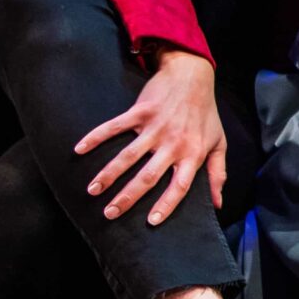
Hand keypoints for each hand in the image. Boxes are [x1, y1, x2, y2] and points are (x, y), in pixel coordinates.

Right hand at [76, 49, 225, 225]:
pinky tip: (80, 149)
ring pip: (128, 156)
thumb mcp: (219, 143)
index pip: (179, 186)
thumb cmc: (206, 114)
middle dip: (127, 197)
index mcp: (192, 154)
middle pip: (147, 177)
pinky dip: (96, 137)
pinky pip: (115, 126)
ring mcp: (155, 127)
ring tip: (92, 191)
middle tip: (109, 213)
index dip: (167, 205)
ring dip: (108, 174)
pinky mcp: (140, 112)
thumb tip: (218, 204)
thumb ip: (218, 174)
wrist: (193, 76)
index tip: (151, 222)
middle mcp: (173, 143)